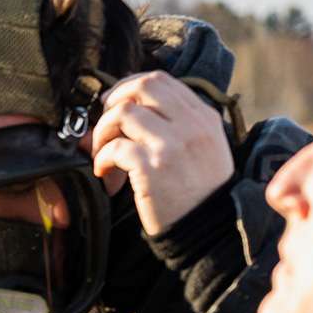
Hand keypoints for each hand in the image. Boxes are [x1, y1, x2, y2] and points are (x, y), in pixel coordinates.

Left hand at [89, 71, 233, 234]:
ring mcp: (172, 144)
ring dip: (102, 132)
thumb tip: (128, 109)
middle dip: (113, 100)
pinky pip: (115, 148)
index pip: (160, 80)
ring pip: (123, 112)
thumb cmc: (199, 193)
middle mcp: (190, 125)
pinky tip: (105, 174)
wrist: (210, 232)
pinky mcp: (153, 167)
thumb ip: (177, 126)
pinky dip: (102, 159)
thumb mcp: (203, 150)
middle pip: (142, 85)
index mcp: (202, 118)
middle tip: (104, 125)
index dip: (129, 87)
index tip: (114, 105)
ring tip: (102, 154)